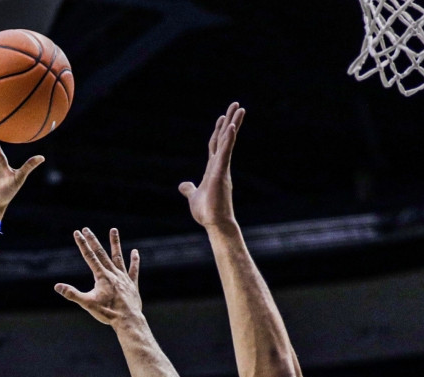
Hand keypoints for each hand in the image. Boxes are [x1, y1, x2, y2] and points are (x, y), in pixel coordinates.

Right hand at [56, 227, 143, 326]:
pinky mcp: (132, 284)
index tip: (77, 233)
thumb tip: (57, 286)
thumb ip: (72, 294)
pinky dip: (134, 261)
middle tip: (87, 229)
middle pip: (101, 253)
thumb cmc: (108, 313)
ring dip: (115, 243)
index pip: (89, 257)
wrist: (128, 320)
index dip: (82, 244)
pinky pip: (133, 270)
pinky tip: (135, 252)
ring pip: (118, 257)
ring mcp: (123, 277)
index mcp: (101, 276)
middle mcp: (113, 273)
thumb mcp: (87, 304)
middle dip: (93, 240)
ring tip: (113, 230)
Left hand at [178, 103, 244, 228]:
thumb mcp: (193, 197)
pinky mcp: (221, 173)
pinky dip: (228, 140)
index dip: (219, 130)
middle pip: (224, 138)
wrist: (215, 224)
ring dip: (233, 124)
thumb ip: (189, 189)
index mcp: (213, 169)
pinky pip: (225, 153)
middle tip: (237, 105)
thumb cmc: (207, 213)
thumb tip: (183, 185)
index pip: (216, 144)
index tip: (223, 117)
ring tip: (240, 109)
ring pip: (228, 141)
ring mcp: (222, 168)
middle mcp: (219, 165)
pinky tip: (231, 127)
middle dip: (230, 120)